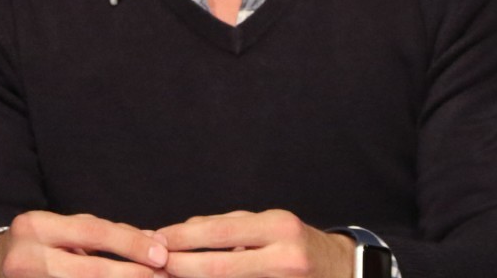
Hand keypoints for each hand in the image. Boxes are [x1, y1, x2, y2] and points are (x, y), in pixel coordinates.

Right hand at [0, 211, 169, 277]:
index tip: (161, 254)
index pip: (93, 232)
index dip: (130, 244)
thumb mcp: (66, 230)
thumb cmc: (41, 245)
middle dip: (131, 274)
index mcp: (36, 226)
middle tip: (163, 275)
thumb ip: (105, 233)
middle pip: (90, 269)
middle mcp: (26, 255)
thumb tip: (152, 242)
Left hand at [156, 210, 353, 277]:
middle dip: (180, 268)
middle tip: (152, 266)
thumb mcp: (270, 224)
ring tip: (167, 277)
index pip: (219, 233)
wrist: (343, 272)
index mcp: (277, 227)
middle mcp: (283, 256)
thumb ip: (229, 226)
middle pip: (218, 267)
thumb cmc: (299, 244)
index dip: (183, 238)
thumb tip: (184, 230)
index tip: (155, 240)